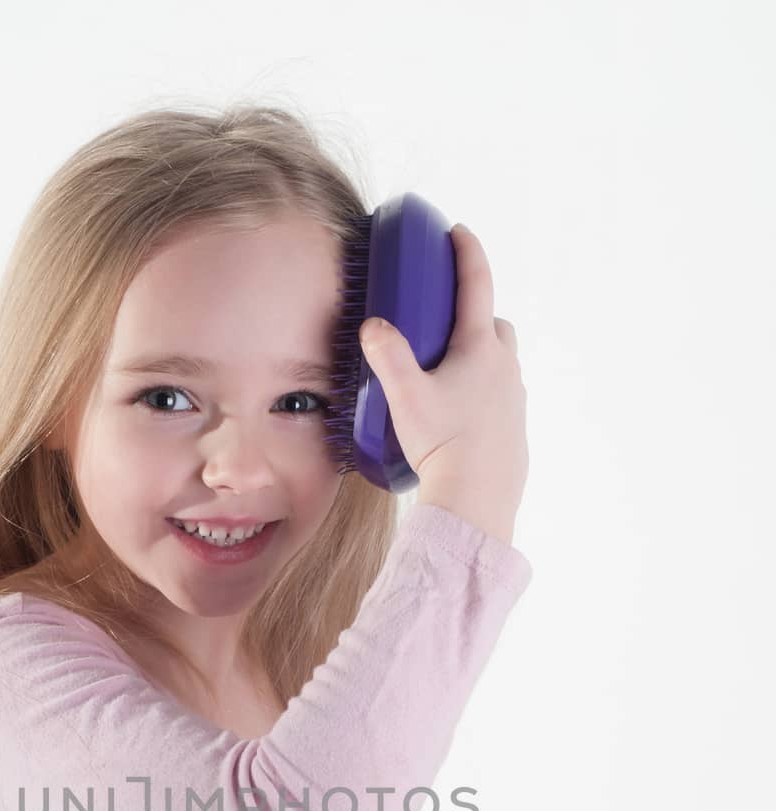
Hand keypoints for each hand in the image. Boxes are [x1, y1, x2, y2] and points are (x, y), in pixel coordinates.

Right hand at [359, 222, 528, 545]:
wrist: (476, 499)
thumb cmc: (444, 445)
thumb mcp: (405, 396)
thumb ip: (387, 355)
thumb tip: (374, 326)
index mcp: (480, 349)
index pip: (476, 285)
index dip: (466, 253)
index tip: (458, 233)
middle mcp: (505, 368)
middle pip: (495, 325)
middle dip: (475, 316)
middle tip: (445, 324)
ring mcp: (514, 399)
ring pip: (501, 363)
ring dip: (480, 358)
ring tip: (447, 374)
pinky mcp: (514, 429)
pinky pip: (501, 398)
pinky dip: (483, 393)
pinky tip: (460, 414)